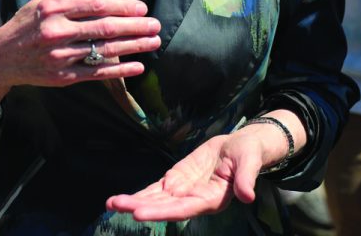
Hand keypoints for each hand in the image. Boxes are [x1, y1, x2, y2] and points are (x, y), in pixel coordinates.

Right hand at [0, 0, 161, 90]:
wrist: (1, 57)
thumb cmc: (26, 22)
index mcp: (54, 9)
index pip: (96, 5)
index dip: (122, 6)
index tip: (142, 8)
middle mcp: (57, 32)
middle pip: (105, 28)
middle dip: (135, 27)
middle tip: (156, 25)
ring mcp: (60, 56)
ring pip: (104, 50)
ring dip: (133, 47)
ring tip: (154, 42)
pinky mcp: (63, 76)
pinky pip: (96, 72)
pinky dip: (119, 70)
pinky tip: (138, 66)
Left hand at [106, 132, 266, 220]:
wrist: (240, 148)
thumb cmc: (247, 155)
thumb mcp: (249, 162)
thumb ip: (246, 179)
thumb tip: (248, 196)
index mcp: (211, 199)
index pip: (183, 208)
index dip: (162, 211)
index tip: (140, 213)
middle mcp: (194, 200)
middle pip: (164, 206)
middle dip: (140, 206)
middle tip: (117, 205)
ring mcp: (183, 191)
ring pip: (156, 199)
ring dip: (134, 202)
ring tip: (111, 203)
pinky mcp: (177, 181)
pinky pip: (156, 190)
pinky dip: (140, 194)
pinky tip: (122, 199)